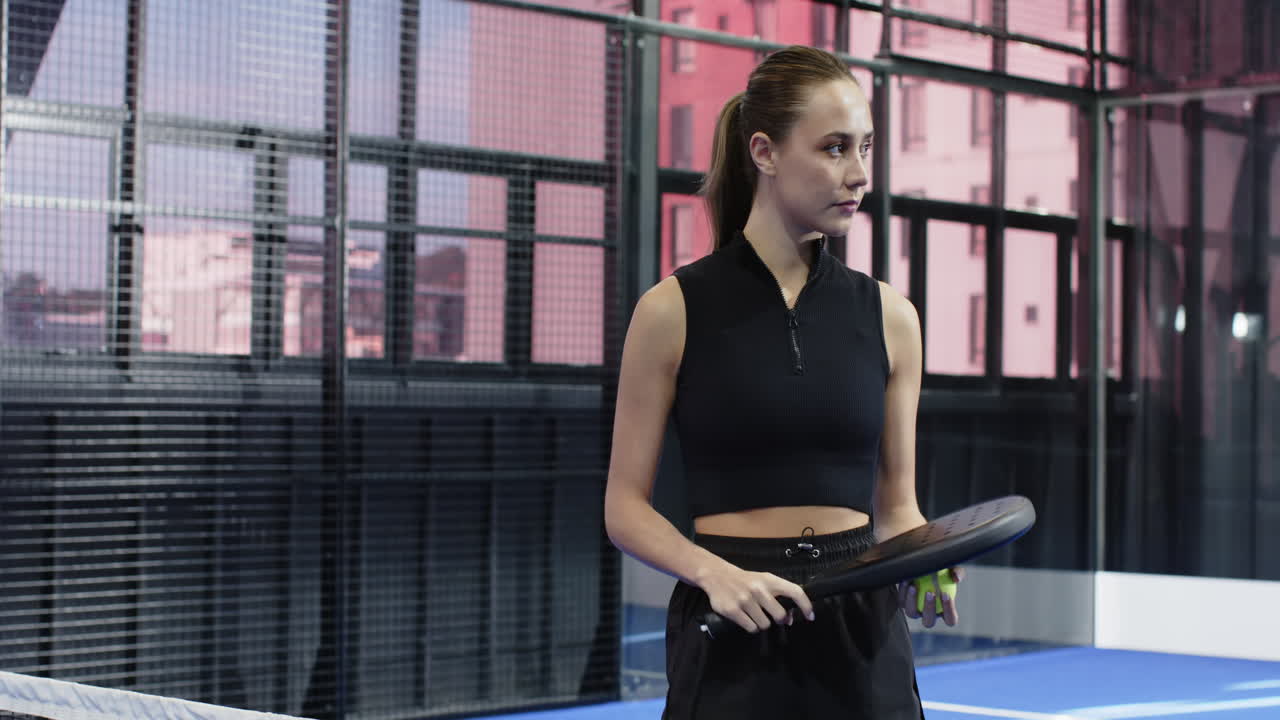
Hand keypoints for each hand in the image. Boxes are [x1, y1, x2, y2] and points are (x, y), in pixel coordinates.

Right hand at [695, 563, 815, 633]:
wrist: (717, 575)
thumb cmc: (746, 580)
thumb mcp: (763, 582)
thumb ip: (778, 597)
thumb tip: (790, 619)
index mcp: (769, 580)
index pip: (795, 591)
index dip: (806, 605)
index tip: (810, 616)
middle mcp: (758, 589)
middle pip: (780, 615)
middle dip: (779, 620)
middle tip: (772, 616)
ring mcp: (745, 600)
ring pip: (765, 625)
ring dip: (762, 623)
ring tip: (754, 614)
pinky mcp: (733, 610)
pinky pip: (751, 628)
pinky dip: (751, 627)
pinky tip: (746, 618)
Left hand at [898, 567, 964, 628]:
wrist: (925, 566)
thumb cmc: (943, 570)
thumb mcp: (952, 568)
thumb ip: (957, 572)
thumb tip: (956, 578)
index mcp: (945, 612)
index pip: (950, 619)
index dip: (949, 610)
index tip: (946, 594)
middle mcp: (929, 615)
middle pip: (928, 621)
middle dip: (929, 609)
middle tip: (930, 593)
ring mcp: (915, 611)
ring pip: (911, 613)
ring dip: (912, 601)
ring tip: (914, 586)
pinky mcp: (903, 603)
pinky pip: (901, 601)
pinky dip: (902, 591)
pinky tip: (906, 580)